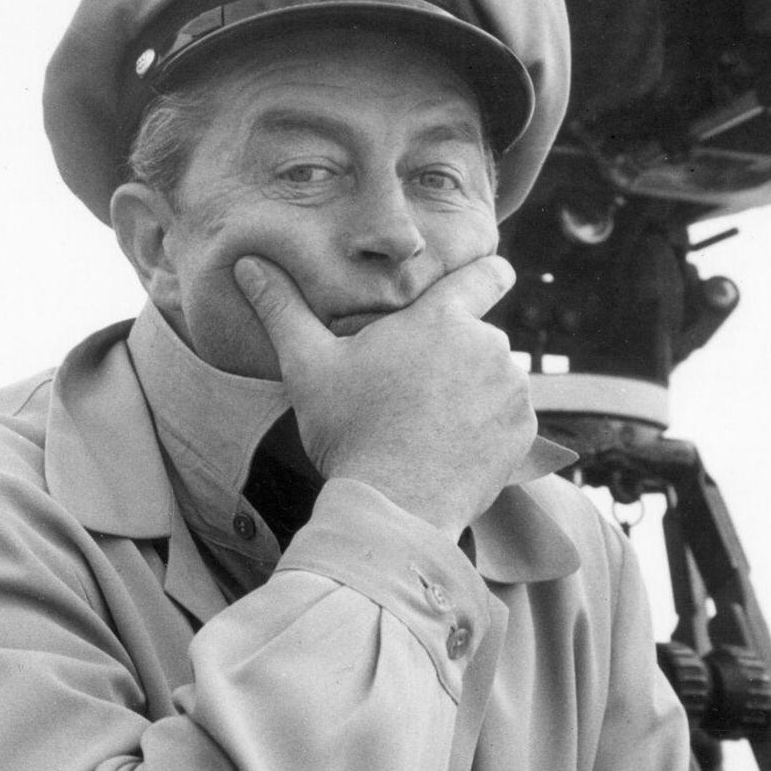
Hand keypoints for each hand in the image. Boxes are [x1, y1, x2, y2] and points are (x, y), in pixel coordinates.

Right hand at [234, 254, 535, 538]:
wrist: (395, 507)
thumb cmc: (350, 431)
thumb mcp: (308, 366)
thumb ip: (283, 309)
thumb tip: (246, 264)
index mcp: (443, 318)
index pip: (486, 274)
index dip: (486, 275)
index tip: (484, 281)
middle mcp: (489, 344)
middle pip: (479, 336)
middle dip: (455, 354)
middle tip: (415, 389)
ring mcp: (512, 389)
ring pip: (496, 377)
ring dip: (474, 391)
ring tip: (431, 423)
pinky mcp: (524, 430)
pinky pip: (510, 417)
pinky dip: (489, 427)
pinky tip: (452, 446)